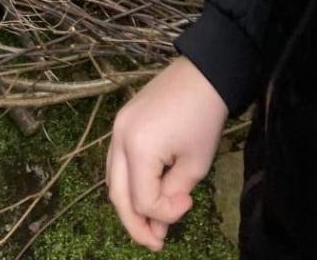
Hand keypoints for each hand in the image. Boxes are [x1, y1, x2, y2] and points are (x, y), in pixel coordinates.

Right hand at [107, 58, 228, 250]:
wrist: (203, 73)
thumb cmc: (204, 118)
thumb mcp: (194, 164)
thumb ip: (173, 196)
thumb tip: (159, 226)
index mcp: (138, 148)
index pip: (143, 200)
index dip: (166, 213)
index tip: (190, 202)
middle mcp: (119, 138)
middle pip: (117, 195)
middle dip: (135, 224)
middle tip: (156, 243)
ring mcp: (117, 127)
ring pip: (113, 180)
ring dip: (129, 205)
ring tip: (151, 224)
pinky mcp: (122, 121)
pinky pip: (117, 161)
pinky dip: (128, 182)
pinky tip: (146, 193)